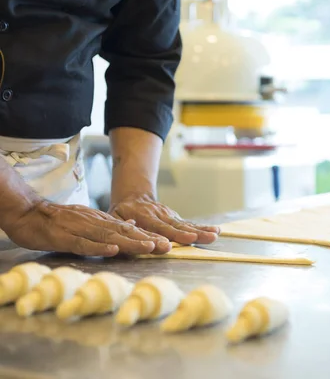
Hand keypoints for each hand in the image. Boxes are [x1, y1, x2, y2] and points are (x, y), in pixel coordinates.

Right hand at [3, 201, 171, 256]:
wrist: (29, 212)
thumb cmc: (58, 221)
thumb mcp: (89, 220)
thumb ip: (111, 225)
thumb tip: (134, 227)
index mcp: (101, 222)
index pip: (129, 230)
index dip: (148, 237)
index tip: (167, 245)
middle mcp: (95, 224)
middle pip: (125, 233)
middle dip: (147, 240)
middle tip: (166, 247)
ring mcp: (81, 229)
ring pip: (109, 237)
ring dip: (130, 243)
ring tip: (149, 247)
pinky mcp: (65, 237)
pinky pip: (84, 243)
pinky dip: (99, 247)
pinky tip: (113, 251)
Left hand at [109, 193, 219, 244]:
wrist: (134, 197)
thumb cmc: (121, 212)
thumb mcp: (114, 216)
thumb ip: (121, 224)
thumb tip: (128, 229)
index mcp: (142, 216)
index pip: (152, 228)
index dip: (159, 237)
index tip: (167, 245)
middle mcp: (160, 216)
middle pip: (174, 227)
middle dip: (185, 234)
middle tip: (195, 239)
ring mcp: (170, 216)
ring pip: (185, 225)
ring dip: (200, 231)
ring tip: (214, 235)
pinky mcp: (177, 219)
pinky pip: (191, 225)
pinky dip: (203, 228)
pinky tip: (216, 231)